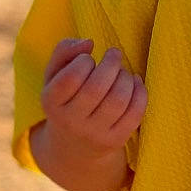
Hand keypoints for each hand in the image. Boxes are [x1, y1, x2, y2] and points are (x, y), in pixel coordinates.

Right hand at [40, 36, 146, 151]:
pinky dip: (140, 91)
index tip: (88, 58)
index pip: (70, 78)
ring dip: (126, 77)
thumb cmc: (65, 100)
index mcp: (51, 103)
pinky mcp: (115, 141)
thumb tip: (88, 42)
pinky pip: (135, 113)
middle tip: (114, 54)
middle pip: (97, 88)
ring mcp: (94, 134)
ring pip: (118, 100)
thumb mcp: (54, 76)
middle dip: (111, 63)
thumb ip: (64, 51)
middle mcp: (71, 122)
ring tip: (122, 71)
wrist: (74, 147)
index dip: (84, 61)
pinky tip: (134, 82)